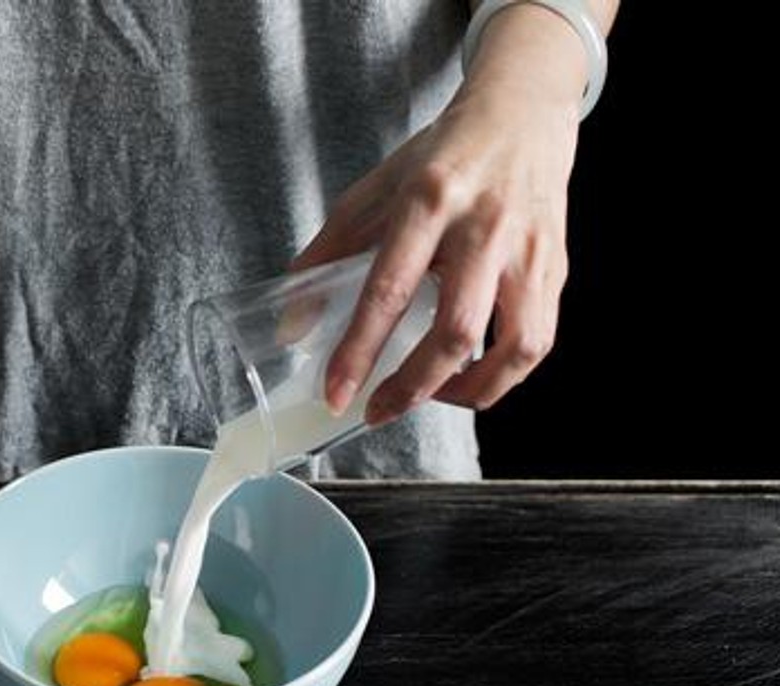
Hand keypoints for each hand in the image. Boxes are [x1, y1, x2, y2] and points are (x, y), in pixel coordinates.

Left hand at [291, 77, 580, 426]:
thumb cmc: (443, 157)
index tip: (336, 393)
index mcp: (428, 201)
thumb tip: (292, 328)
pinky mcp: (556, 267)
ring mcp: (528, 249)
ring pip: (514, 345)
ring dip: (469, 391)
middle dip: (413, 387)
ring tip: (430, 398)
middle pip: (455, 330)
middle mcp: (484, 226)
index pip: (388, 290)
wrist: (522, 111)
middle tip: (378, 410)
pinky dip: (503, 375)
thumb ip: (327, 254)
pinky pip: (538, 340)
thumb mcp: (374, 191)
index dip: (359, 351)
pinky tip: (469, 377)